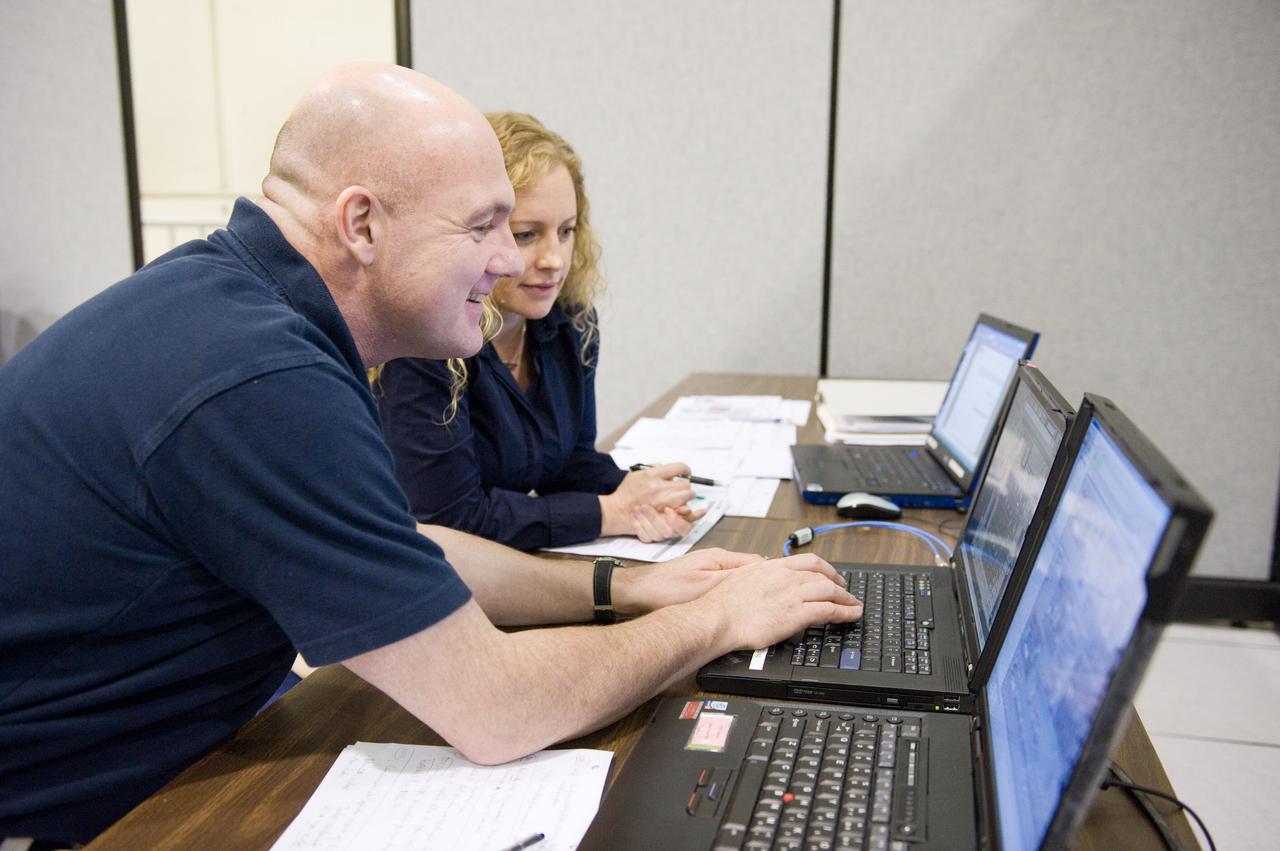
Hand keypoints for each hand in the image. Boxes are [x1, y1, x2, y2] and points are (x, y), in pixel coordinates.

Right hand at [599, 463, 697, 536]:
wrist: (617, 510)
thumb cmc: (627, 492)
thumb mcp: (637, 473)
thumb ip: (655, 468)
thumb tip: (672, 471)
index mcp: (651, 475)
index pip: (679, 468)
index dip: (685, 470)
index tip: (685, 472)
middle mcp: (658, 488)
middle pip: (685, 484)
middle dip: (686, 485)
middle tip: (682, 488)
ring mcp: (661, 502)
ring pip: (686, 497)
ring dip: (686, 497)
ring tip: (681, 497)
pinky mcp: (662, 515)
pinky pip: (682, 512)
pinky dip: (686, 509)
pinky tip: (685, 507)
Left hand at [614, 547, 764, 614]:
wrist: (637, 594)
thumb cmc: (665, 587)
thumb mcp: (704, 586)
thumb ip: (731, 580)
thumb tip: (758, 575)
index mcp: (720, 557)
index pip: (758, 563)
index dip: (774, 574)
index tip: (787, 583)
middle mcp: (717, 561)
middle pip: (751, 571)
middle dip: (764, 584)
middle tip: (779, 597)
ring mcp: (708, 572)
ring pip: (739, 581)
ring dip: (749, 591)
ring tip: (763, 604)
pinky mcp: (701, 584)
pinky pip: (726, 589)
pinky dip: (735, 597)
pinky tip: (737, 608)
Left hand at [628, 504, 703, 542]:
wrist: (631, 505)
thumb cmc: (653, 498)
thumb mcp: (668, 493)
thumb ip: (682, 501)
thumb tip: (695, 510)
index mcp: (678, 523)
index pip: (684, 528)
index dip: (676, 521)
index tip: (667, 509)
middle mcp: (669, 530)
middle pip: (668, 532)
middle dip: (656, 519)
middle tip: (647, 506)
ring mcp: (658, 535)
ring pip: (655, 535)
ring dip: (646, 519)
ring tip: (639, 507)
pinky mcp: (646, 537)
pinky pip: (644, 537)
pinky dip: (637, 525)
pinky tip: (634, 515)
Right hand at [696, 555, 863, 651]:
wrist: (716, 618)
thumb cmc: (721, 605)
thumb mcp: (739, 579)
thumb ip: (756, 576)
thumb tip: (762, 576)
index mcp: (770, 567)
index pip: (806, 561)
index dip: (823, 568)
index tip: (830, 574)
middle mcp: (784, 576)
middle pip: (821, 574)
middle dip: (838, 583)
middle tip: (846, 591)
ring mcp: (791, 593)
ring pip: (829, 590)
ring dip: (845, 598)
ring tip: (854, 605)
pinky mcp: (796, 613)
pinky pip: (828, 610)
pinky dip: (844, 612)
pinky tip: (851, 615)